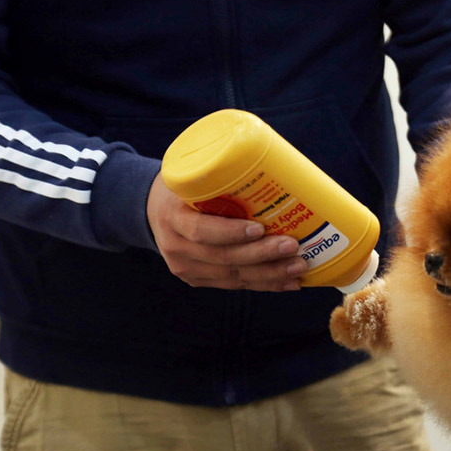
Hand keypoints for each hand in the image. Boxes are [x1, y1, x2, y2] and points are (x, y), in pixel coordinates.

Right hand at [146, 173, 307, 290]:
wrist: (152, 210)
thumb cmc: (183, 187)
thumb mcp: (191, 176)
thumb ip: (220, 177)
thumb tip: (277, 166)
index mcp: (172, 216)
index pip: (201, 231)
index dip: (231, 232)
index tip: (260, 227)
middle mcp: (176, 247)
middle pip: (223, 257)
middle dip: (262, 255)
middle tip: (293, 246)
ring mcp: (186, 268)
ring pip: (233, 276)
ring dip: (270, 274)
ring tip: (299, 267)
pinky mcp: (198, 280)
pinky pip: (234, 284)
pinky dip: (264, 284)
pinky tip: (288, 282)